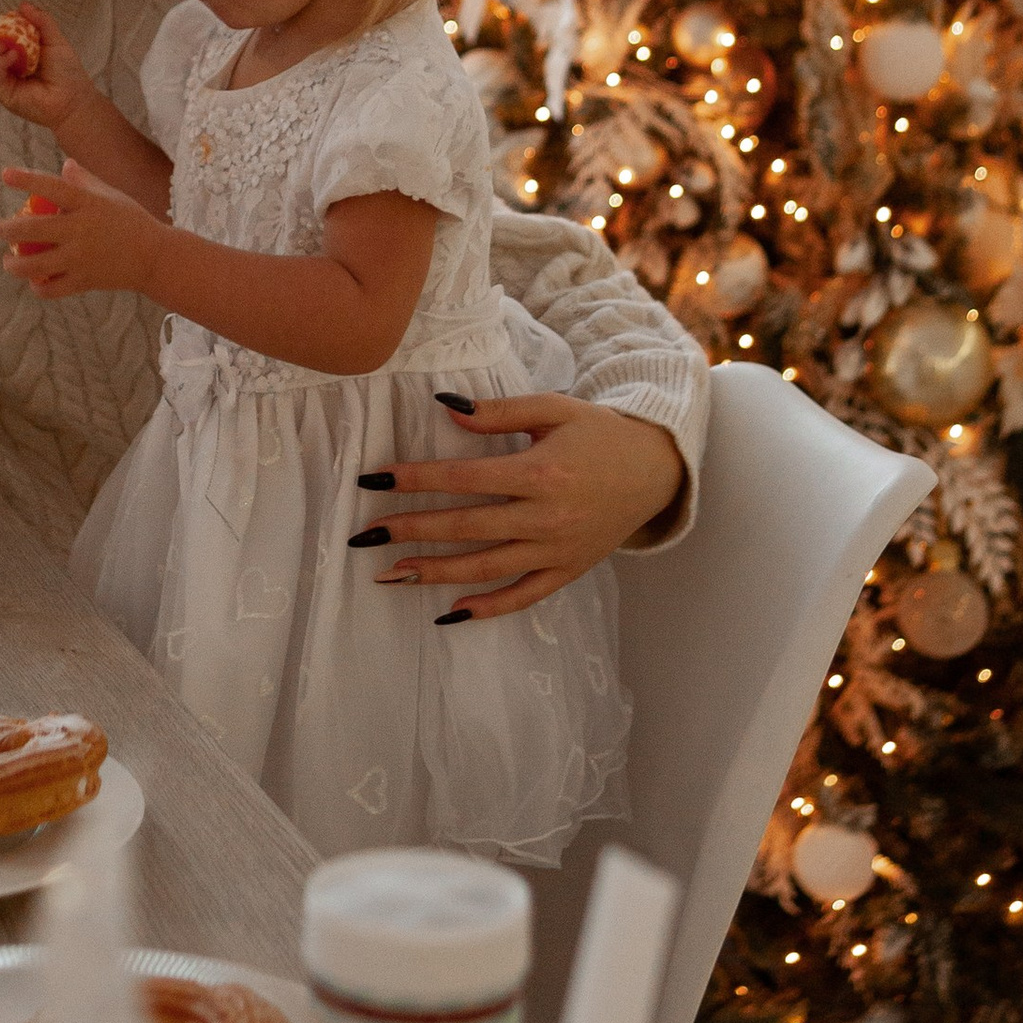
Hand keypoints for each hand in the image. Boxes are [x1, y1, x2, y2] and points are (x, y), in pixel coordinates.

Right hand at [0, 3, 91, 133]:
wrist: (74, 97)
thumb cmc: (66, 71)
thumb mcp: (54, 39)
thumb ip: (40, 21)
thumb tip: (23, 5)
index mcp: (14, 53)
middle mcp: (5, 67)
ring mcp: (4, 81)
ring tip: (3, 44)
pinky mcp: (4, 94)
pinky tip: (12, 56)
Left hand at [0, 157, 159, 301]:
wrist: (155, 257)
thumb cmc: (131, 220)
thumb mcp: (111, 195)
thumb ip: (85, 180)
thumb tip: (65, 165)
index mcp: (87, 203)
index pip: (51, 187)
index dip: (26, 180)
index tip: (5, 175)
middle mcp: (80, 229)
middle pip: (32, 229)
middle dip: (8, 230)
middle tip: (2, 229)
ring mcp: (81, 258)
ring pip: (34, 265)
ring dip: (14, 264)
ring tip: (9, 262)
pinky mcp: (84, 281)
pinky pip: (52, 289)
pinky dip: (38, 287)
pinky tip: (34, 281)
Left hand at [355, 398, 684, 622]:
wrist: (655, 470)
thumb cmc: (599, 434)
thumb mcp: (554, 409)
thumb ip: (498, 411)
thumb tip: (446, 408)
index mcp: (541, 472)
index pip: (463, 479)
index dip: (414, 480)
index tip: (373, 480)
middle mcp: (547, 517)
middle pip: (466, 527)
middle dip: (411, 530)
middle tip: (366, 534)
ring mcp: (557, 550)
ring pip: (486, 568)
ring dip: (435, 572)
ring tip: (392, 572)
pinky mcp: (567, 571)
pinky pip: (523, 597)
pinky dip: (487, 609)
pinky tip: (450, 613)